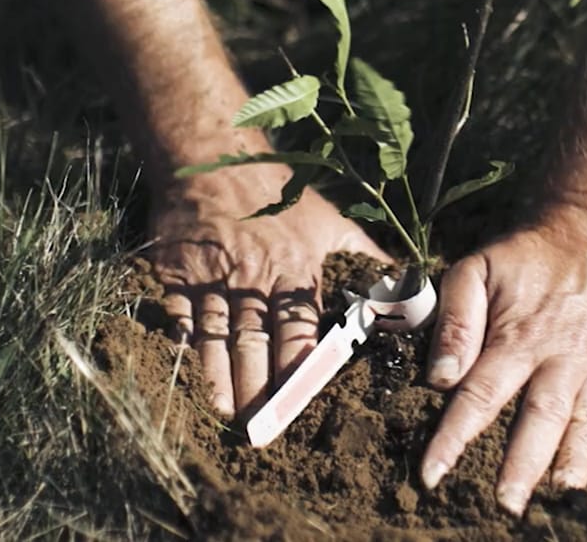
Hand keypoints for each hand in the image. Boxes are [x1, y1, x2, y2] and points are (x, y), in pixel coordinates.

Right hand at [149, 164, 390, 417]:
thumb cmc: (276, 194)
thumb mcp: (329, 221)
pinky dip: (181, 339)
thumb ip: (366, 258)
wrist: (212, 157)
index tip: (305, 403)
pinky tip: (183, 366)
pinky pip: (179, 311)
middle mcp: (254, 276)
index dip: (301, 369)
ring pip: (217, 333)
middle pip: (257, 341)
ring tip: (227, 412)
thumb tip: (409, 286)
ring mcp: (213, 274)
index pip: (299, 330)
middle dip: (260, 387)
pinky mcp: (177, 269)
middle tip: (263, 428)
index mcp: (294, 269)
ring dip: (220, 375)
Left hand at [417, 208, 586, 514]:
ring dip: (575, 466)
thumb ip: (456, 321)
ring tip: (562, 501)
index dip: (455, 436)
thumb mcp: (476, 269)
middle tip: (505, 506)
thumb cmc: (527, 258)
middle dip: (522, 466)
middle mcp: (564, 357)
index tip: (433, 474)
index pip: (481, 394)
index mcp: (520, 336)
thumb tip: (440, 377)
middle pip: (541, 419)